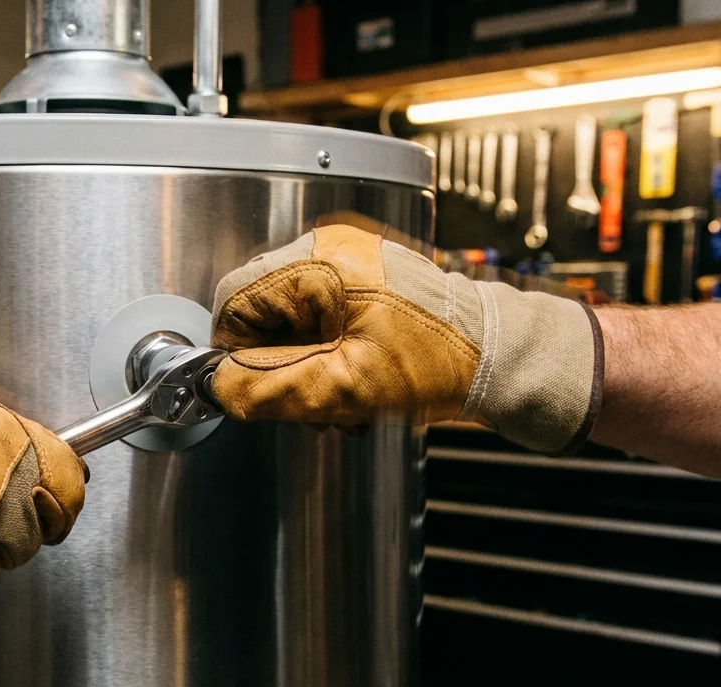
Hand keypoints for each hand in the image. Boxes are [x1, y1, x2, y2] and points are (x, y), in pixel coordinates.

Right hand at [209, 225, 603, 453]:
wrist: (503, 357)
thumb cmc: (442, 361)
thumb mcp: (344, 386)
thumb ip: (269, 387)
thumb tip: (217, 386)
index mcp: (319, 261)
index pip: (234, 301)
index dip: (235, 353)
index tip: (256, 391)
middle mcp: (330, 249)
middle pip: (261, 313)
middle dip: (279, 368)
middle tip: (315, 403)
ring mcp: (349, 262)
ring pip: (289, 323)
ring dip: (306, 370)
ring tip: (344, 398)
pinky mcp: (364, 280)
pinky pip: (319, 320)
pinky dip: (328, 357)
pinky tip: (356, 383)